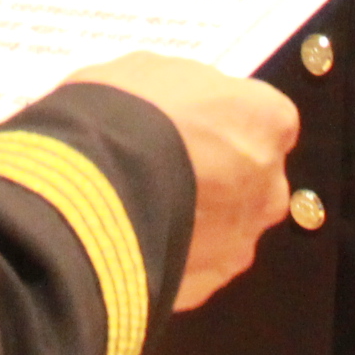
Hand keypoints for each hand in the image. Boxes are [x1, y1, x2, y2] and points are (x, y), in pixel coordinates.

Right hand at [68, 52, 298, 311]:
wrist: (85, 188)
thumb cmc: (122, 112)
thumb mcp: (150, 71)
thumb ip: (186, 94)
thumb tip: (186, 110)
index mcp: (266, 120)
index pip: (263, 118)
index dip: (224, 120)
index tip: (193, 122)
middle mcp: (270, 185)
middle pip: (253, 177)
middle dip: (219, 173)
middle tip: (168, 166)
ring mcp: (242, 240)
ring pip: (227, 226)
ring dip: (198, 218)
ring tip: (144, 208)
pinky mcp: (208, 282)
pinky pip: (197, 262)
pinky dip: (175, 252)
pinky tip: (137, 239)